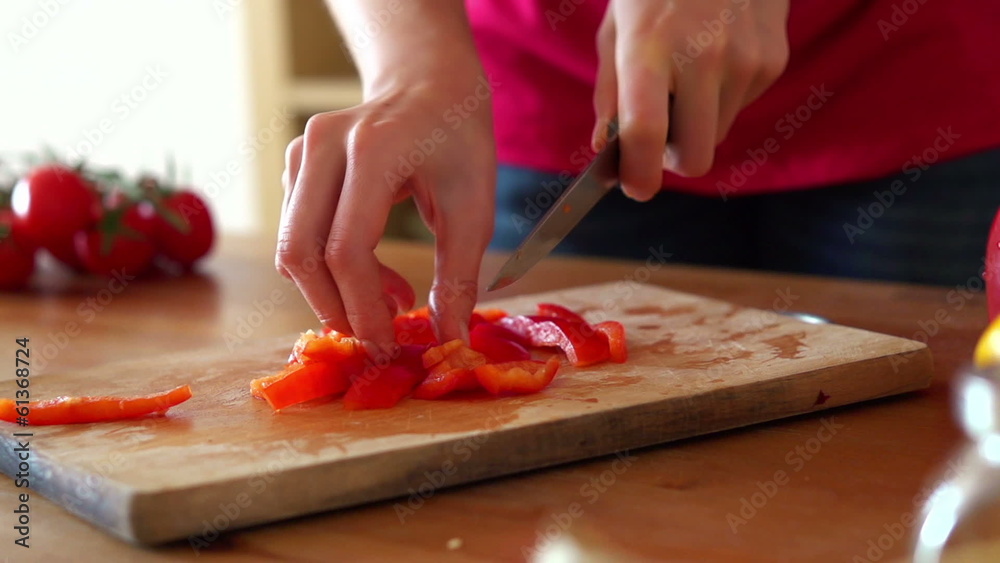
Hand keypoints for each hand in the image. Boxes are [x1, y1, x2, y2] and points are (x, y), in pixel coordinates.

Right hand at [276, 74, 495, 355]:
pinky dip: (328, 268)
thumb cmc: (459, 141)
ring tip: (393, 298)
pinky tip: (374, 270)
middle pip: (301, 253)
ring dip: (334, 292)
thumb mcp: (474, 206)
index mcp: (371, 151)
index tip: (388, 345)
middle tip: (381, 335)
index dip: (362, 308)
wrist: (429, 82)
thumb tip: (449, 339)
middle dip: (336, 308)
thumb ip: (459, 274)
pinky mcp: (294, 165)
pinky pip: (297, 233)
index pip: (346, 249)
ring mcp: (300, 152)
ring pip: (292, 248)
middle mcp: (322, 147)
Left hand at [593, 0, 789, 198]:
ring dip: (698, 121)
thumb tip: (607, 148)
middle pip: (694, 158)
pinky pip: (741, 106)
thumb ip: (610, 92)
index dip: (638, 175)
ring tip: (687, 74)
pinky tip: (716, 54)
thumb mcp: (617, 26)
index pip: (646, 134)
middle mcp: (704, 58)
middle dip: (673, 157)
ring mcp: (746, 60)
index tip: (634, 186)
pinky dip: (723, 96)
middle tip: (659, 131)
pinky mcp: (774, 59)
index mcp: (650, 48)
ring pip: (717, 134)